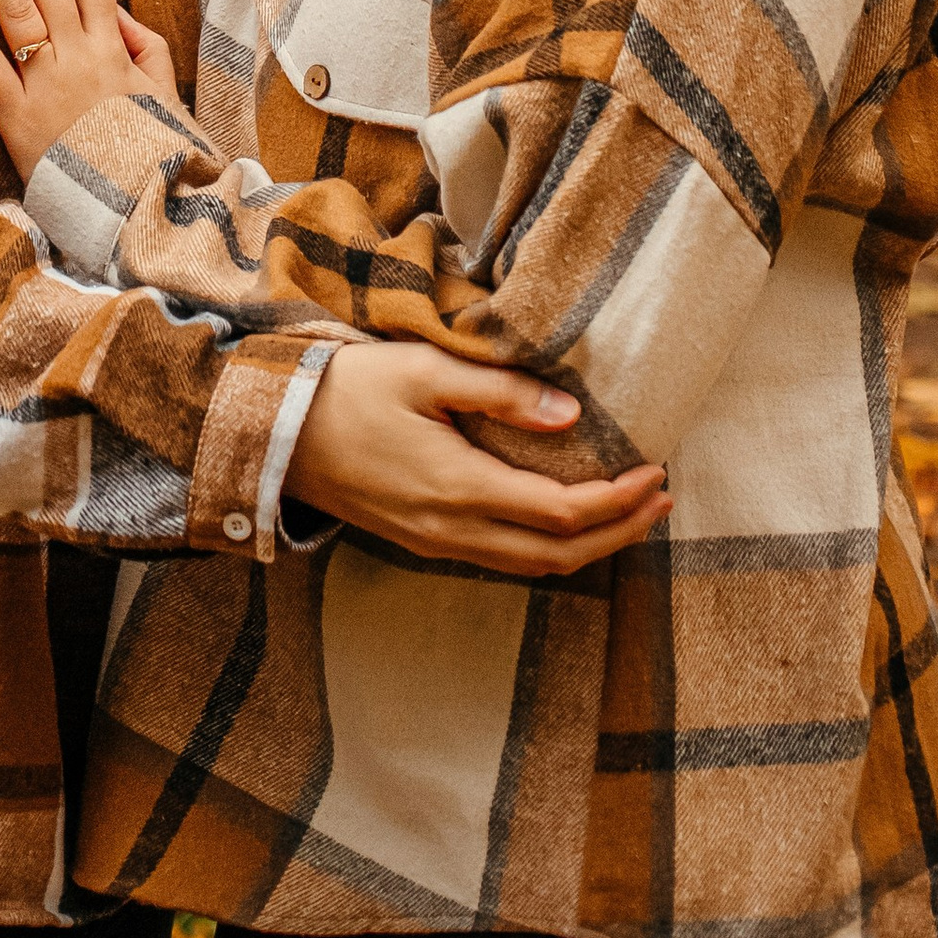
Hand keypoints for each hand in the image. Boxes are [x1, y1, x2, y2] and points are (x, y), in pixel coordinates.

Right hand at [285, 343, 671, 576]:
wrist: (274, 432)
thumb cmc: (346, 390)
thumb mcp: (423, 372)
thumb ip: (499, 393)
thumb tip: (571, 416)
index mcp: (458, 487)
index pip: (562, 512)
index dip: (618, 500)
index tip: (656, 472)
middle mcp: (453, 530)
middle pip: (558, 554)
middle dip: (620, 532)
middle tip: (663, 501)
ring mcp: (436, 542)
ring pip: (532, 564)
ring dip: (589, 545)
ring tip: (630, 513)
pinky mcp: (423, 540)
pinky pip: (503, 558)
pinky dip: (549, 545)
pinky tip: (565, 518)